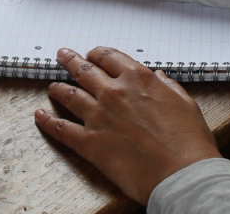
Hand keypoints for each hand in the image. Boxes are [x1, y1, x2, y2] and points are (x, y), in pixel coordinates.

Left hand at [35, 47, 220, 204]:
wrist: (182, 174)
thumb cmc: (189, 142)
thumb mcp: (185, 104)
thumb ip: (168, 87)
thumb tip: (159, 78)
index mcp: (138, 79)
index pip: (109, 57)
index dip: (97, 54)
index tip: (92, 54)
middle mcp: (113, 93)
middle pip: (83, 70)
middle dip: (70, 60)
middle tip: (62, 55)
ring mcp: (98, 116)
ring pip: (69, 94)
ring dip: (58, 88)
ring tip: (51, 86)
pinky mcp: (89, 142)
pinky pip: (61, 128)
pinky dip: (47, 121)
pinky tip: (40, 116)